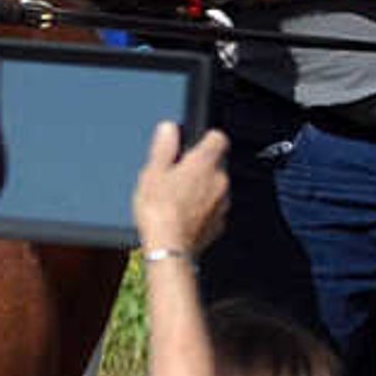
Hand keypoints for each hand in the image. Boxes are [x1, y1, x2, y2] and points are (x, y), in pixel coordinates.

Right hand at [127, 121, 232, 256]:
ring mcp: (223, 202)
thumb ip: (164, 147)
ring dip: (202, 189)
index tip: (192, 146)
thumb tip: (169, 128)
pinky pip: (214, 208)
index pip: (218, 137)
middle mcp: (220, 180)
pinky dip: (203, 209)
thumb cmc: (159, 211)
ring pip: (215, 187)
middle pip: (215, 164)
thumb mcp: (152, 173)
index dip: (205, 139)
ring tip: (177, 199)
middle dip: (199, 168)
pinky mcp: (221, 222)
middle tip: (176, 177)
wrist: (169, 247)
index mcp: (204, 163)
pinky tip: (183, 215)